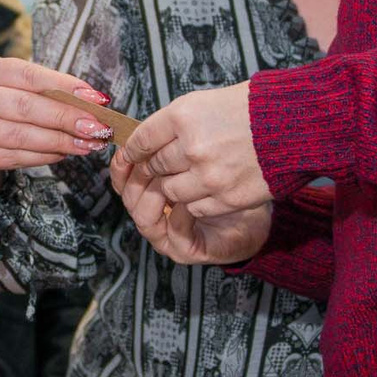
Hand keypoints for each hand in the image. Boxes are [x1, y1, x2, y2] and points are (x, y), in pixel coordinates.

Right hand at [0, 56, 117, 178]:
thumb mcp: (1, 79)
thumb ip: (36, 84)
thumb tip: (86, 98)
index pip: (29, 76)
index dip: (64, 86)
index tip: (96, 98)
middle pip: (26, 109)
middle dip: (66, 119)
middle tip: (98, 127)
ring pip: (21, 138)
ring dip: (60, 143)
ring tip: (89, 144)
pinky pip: (14, 158)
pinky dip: (43, 156)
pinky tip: (64, 153)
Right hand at [111, 149, 272, 265]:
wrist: (253, 215)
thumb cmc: (226, 181)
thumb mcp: (198, 155)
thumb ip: (172, 144)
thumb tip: (150, 127)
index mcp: (149, 191)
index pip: (122, 179)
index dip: (123, 165)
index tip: (130, 149)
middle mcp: (152, 215)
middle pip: (129, 197)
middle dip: (139, 177)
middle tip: (154, 160)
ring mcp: (165, 235)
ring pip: (143, 217)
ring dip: (157, 195)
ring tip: (176, 178)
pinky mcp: (183, 250)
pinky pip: (174, 230)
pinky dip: (181, 213)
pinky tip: (196, 198)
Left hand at [120, 83, 266, 219]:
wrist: (297, 127)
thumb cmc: (252, 109)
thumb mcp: (206, 103)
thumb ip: (176, 123)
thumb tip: (148, 142)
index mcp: (183, 116)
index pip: (142, 139)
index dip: (134, 149)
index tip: (132, 154)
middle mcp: (192, 146)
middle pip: (154, 166)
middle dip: (154, 168)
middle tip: (159, 167)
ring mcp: (209, 175)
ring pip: (170, 191)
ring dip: (175, 186)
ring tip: (188, 177)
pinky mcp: (226, 197)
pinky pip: (195, 207)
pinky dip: (196, 201)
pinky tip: (207, 188)